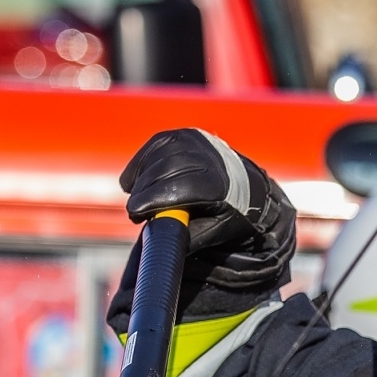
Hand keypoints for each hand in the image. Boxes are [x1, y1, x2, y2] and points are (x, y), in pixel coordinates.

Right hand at [120, 128, 290, 254]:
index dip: (153, 199)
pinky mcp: (183, 135)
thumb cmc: (225, 212)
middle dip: (144, 192)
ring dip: (141, 180)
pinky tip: (135, 182)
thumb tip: (160, 240)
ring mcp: (195, 142)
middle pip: (165, 170)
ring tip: (138, 200)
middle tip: (134, 212)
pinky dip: (141, 164)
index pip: (180, 187)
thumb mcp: (213, 230)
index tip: (135, 212)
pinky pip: (154, 146)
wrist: (243, 186)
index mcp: (219, 185)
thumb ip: (188, 236)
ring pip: (158, 158)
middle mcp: (208, 157)